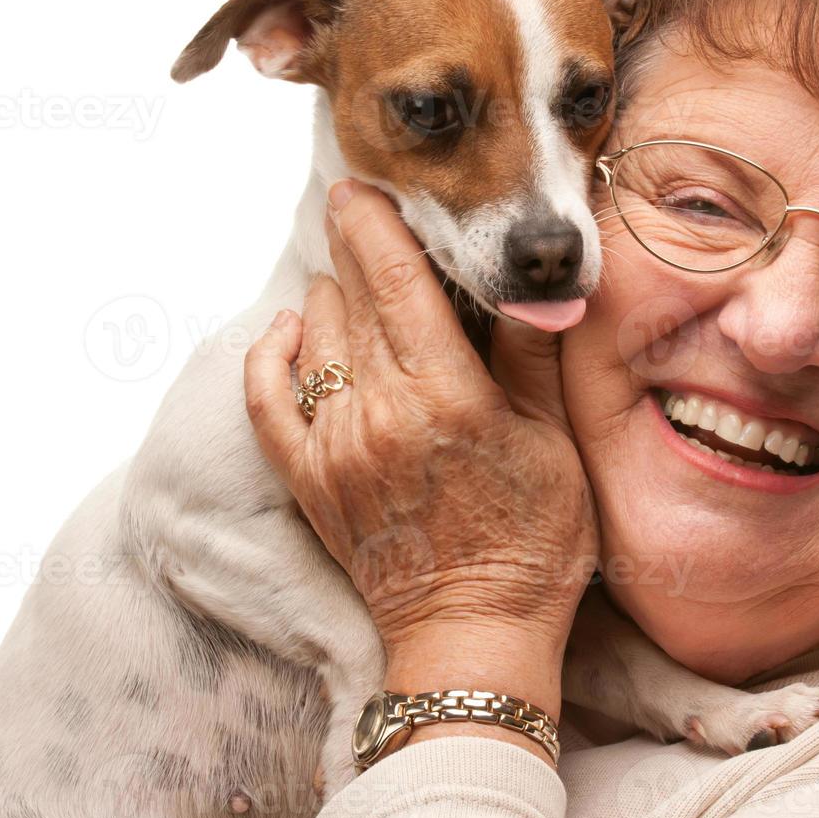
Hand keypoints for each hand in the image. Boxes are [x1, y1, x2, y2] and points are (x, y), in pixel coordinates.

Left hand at [244, 180, 598, 665]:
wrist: (471, 634)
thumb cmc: (531, 543)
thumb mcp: (552, 441)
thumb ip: (532, 353)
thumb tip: (536, 278)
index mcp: (445, 395)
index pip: (395, 278)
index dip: (374, 221)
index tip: (363, 183)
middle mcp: (378, 412)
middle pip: (349, 296)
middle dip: (352, 246)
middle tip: (361, 212)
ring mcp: (333, 447)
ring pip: (313, 337)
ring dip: (330, 297)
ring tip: (354, 281)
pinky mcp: (308, 480)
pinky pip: (266, 399)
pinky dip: (272, 356)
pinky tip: (292, 331)